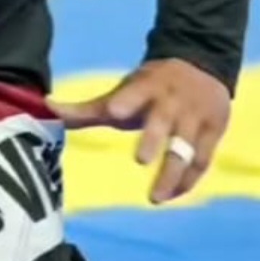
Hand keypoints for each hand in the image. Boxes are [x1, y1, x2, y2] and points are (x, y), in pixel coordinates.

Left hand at [50, 57, 230, 204]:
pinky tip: (173, 196)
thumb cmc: (150, 86)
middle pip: (163, 122)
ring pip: (186, 148)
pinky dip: (189, 180)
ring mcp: (195, 117)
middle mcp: (172, 101)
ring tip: (155, 197)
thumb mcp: (121, 92)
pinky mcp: (213, 130)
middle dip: (153, 139)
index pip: (135, 92)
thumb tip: (46, 106)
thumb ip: (87, 108)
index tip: (113, 111)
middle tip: (140, 159)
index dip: (125, 100)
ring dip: (173, 173)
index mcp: (146, 87)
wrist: (201, 63)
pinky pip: (202, 160)